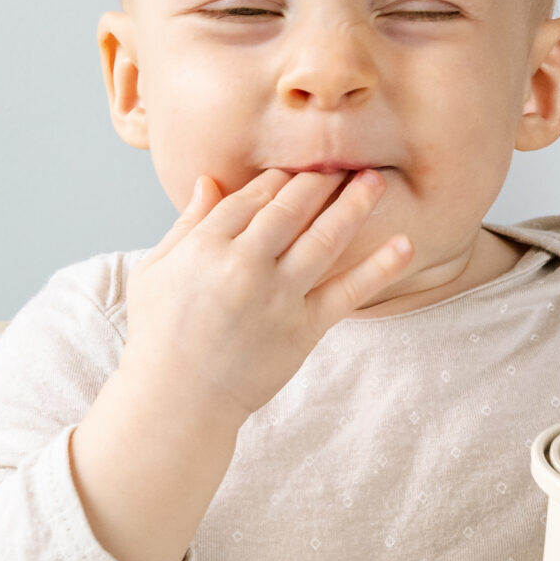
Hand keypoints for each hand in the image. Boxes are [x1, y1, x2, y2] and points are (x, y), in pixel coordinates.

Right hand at [69, 169, 410, 560]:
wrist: (176, 401)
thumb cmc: (158, 336)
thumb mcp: (155, 271)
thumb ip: (186, 224)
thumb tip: (208, 180)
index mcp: (205, 247)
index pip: (250, 197)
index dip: (277, 178)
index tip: (295, 167)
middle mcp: (244, 265)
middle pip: (291, 208)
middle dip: (319, 179)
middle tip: (343, 159)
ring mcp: (278, 297)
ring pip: (324, 238)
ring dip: (354, 204)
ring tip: (374, 180)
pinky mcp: (303, 329)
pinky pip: (348, 292)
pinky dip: (380, 268)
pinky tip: (404, 244)